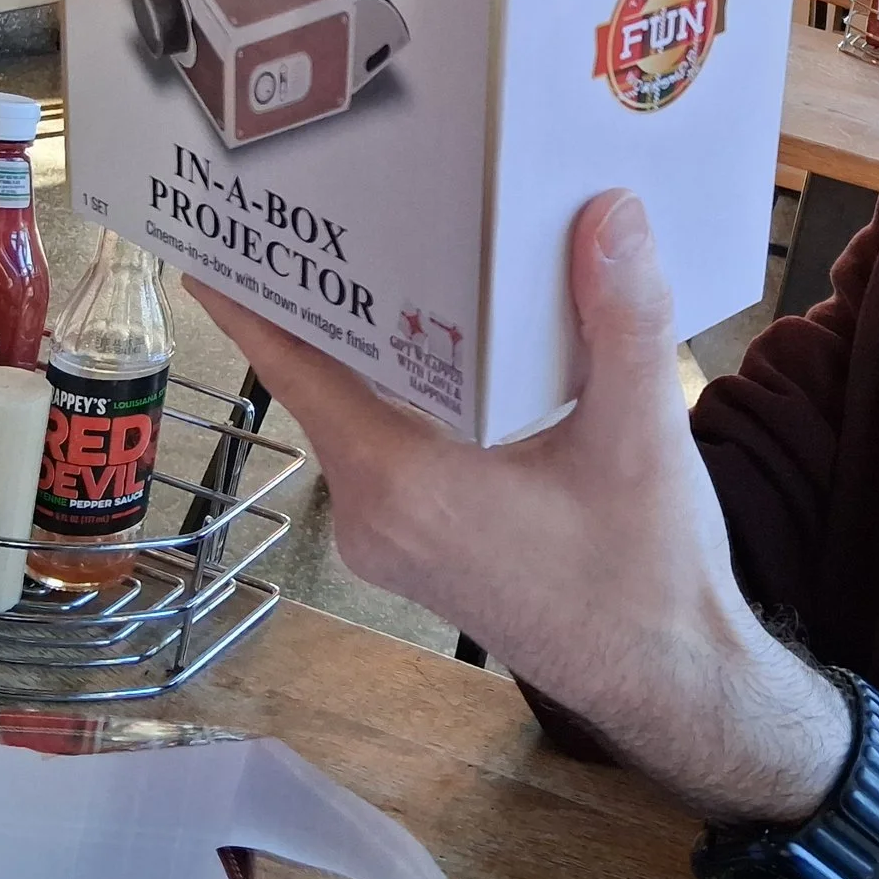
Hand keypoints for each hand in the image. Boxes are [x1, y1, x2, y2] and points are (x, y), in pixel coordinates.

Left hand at [185, 191, 847, 821]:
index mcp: (404, 482)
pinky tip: (436, 334)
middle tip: (311, 199)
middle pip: (321, 379)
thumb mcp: (643, 438)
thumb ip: (623, 320)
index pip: (297, 369)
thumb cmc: (648, 576)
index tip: (209, 233)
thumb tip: (608, 215)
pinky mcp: (418, 540)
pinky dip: (398, 383)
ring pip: (354, 410)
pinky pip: (385, 441)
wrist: (669, 679)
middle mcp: (376, 512)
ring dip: (365, 339)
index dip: (251, 297)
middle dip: (319, 293)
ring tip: (375, 244)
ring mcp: (390, 533)